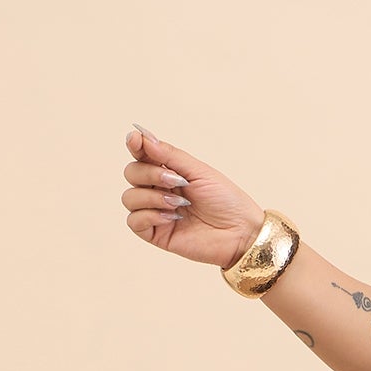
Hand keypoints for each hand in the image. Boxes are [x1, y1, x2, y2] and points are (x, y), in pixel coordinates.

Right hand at [122, 125, 266, 270]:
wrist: (241, 232)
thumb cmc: (226, 200)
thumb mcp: (199, 171)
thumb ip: (169, 155)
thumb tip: (140, 136)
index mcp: (169, 171)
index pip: (142, 155)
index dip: (135, 145)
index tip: (136, 140)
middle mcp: (159, 190)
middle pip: (131, 173)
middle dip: (149, 173)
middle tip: (176, 181)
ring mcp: (156, 212)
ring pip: (129, 198)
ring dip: (151, 196)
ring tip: (179, 204)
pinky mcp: (157, 234)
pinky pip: (134, 221)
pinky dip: (149, 215)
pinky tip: (171, 217)